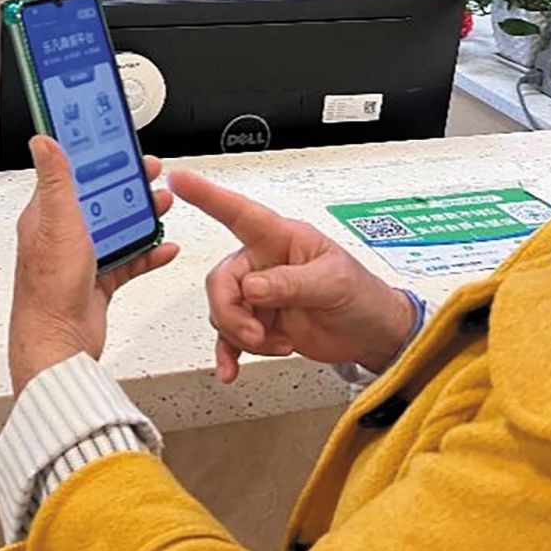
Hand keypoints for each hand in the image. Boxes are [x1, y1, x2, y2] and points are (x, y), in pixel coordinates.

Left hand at [8, 137, 179, 395]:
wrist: (60, 343)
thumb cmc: (49, 288)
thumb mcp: (57, 222)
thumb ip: (56, 180)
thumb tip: (43, 140)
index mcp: (46, 215)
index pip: (72, 174)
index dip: (96, 157)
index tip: (118, 143)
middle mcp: (63, 235)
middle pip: (101, 199)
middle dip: (129, 184)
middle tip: (151, 171)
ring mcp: (82, 259)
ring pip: (118, 228)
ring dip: (143, 216)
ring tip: (163, 203)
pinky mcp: (98, 282)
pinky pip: (129, 262)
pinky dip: (149, 253)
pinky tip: (165, 248)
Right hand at [170, 170, 418, 383]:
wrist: (371, 333)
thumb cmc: (361, 295)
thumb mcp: (334, 283)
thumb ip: (291, 283)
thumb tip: (252, 287)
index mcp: (282, 238)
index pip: (239, 213)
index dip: (208, 196)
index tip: (179, 181)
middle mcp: (264, 262)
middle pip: (222, 280)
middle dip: (232, 313)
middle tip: (256, 335)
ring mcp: (260, 294)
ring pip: (223, 309)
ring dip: (242, 335)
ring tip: (276, 345)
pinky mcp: (259, 321)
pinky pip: (229, 335)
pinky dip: (228, 352)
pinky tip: (231, 369)